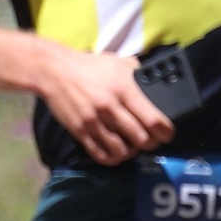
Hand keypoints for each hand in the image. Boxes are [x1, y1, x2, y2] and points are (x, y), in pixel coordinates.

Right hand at [32, 44, 172, 163]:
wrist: (53, 70)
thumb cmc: (88, 66)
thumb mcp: (117, 62)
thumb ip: (137, 72)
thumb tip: (154, 81)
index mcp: (124, 90)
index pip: (153, 121)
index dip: (166, 132)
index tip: (167, 134)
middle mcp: (110, 108)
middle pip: (141, 139)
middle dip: (151, 143)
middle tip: (151, 141)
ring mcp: (94, 121)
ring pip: (121, 150)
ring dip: (131, 152)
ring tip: (132, 147)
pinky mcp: (80, 130)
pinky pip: (100, 153)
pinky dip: (112, 158)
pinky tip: (115, 153)